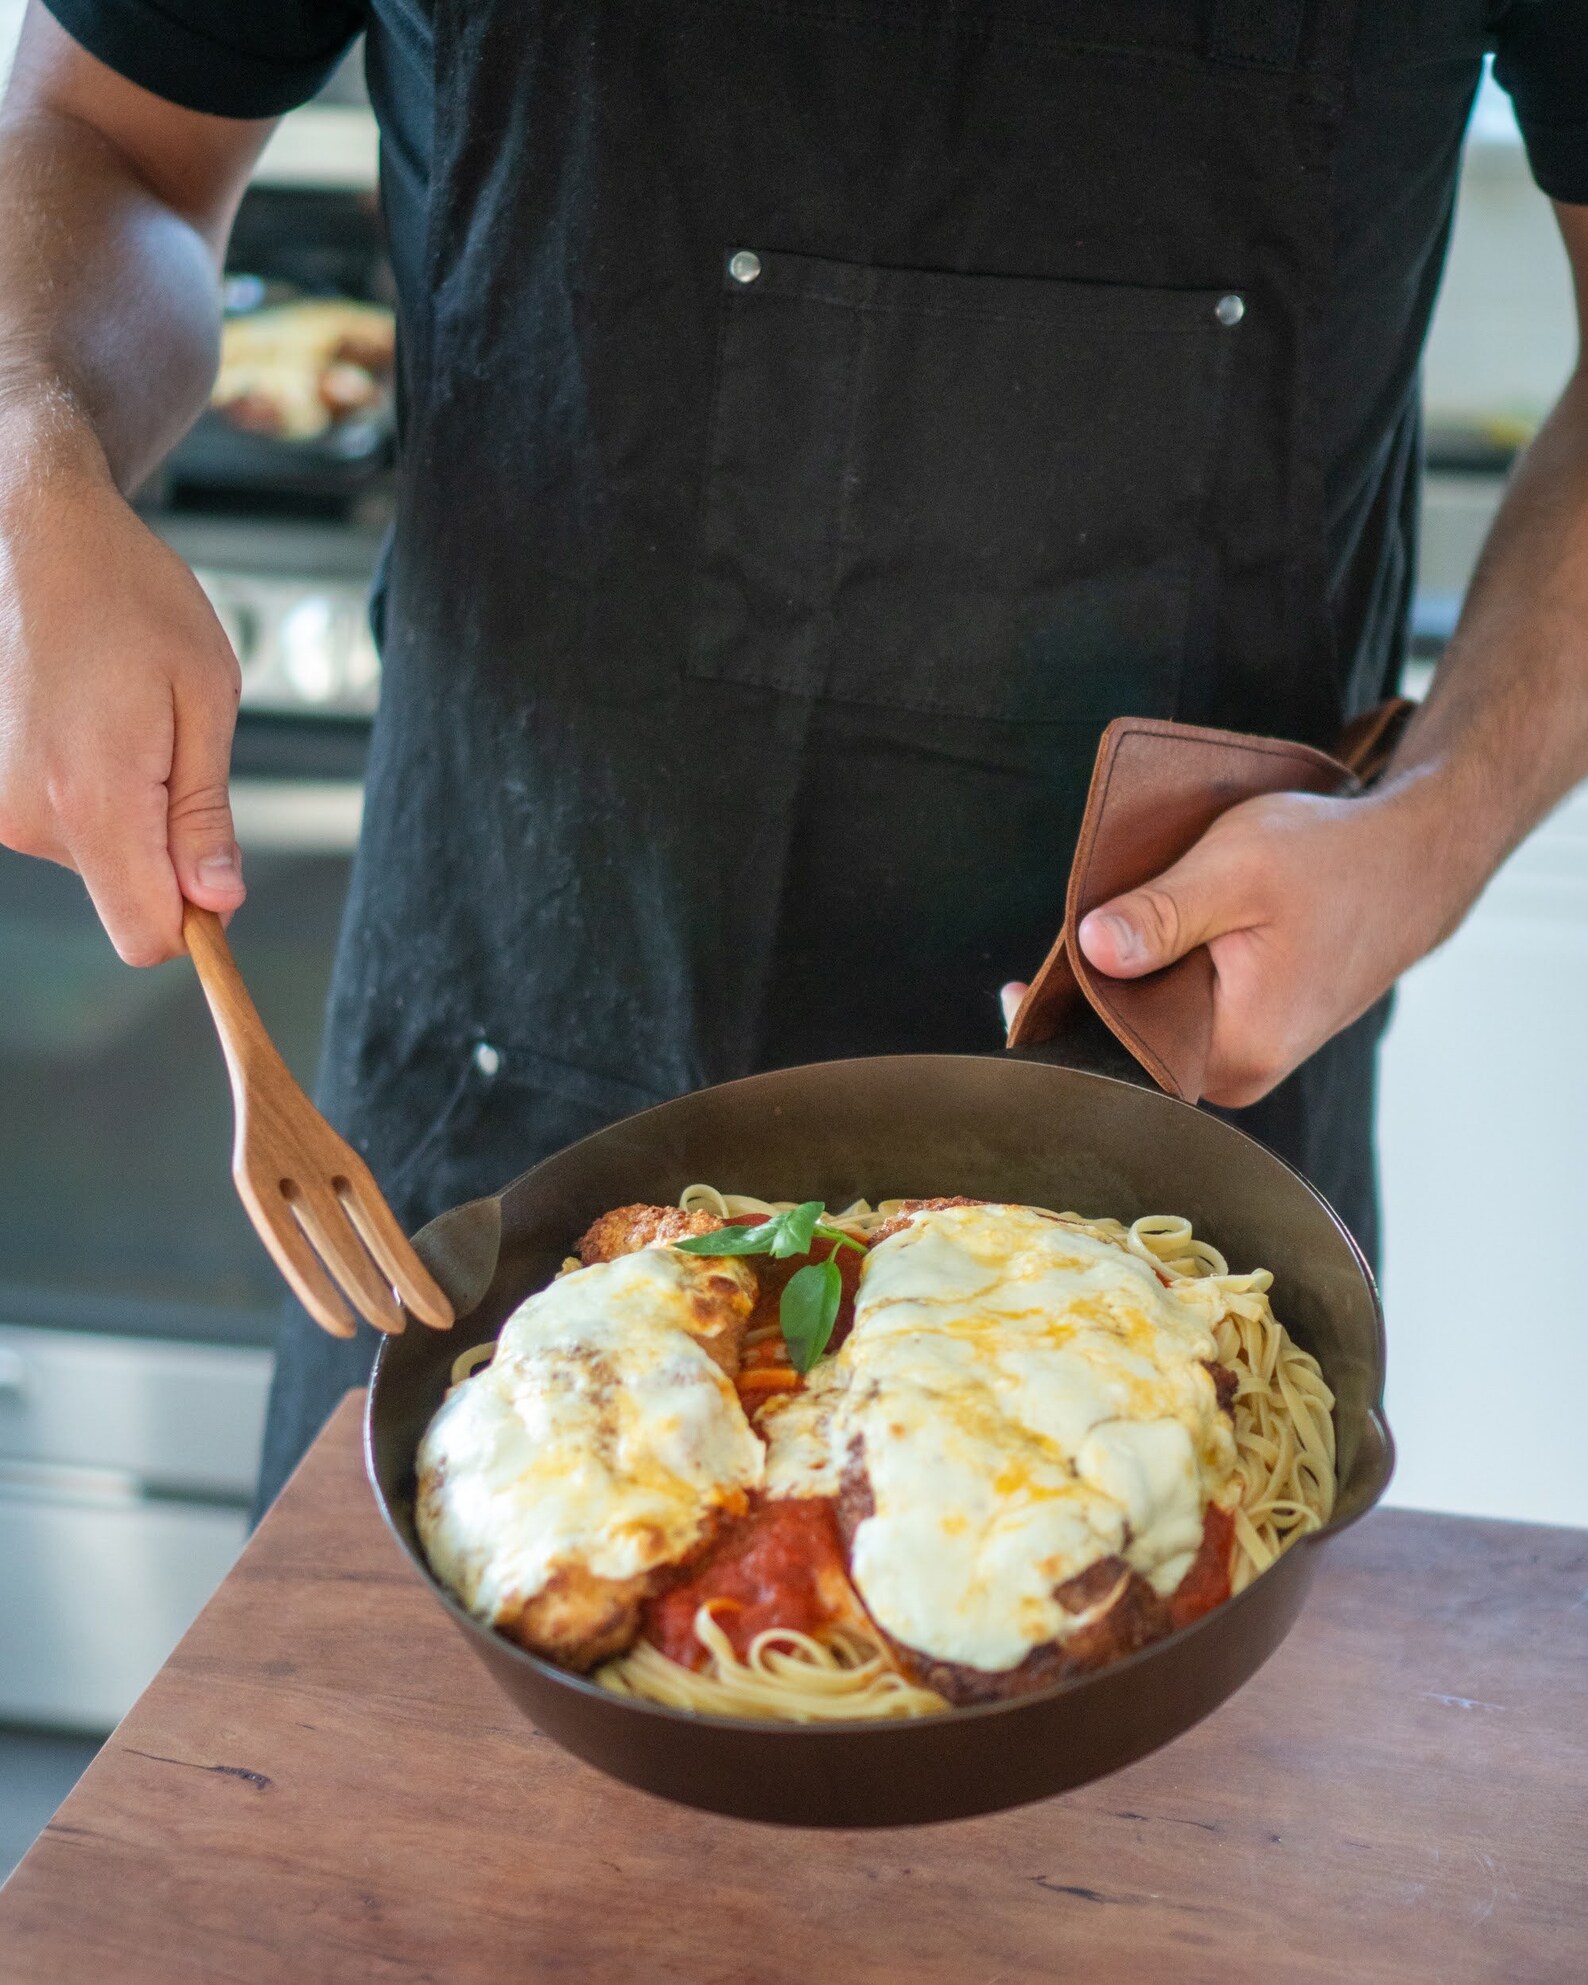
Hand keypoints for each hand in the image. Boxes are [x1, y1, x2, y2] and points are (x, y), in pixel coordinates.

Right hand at [0, 441, 244, 964]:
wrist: (35, 532)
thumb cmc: (130, 597)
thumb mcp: (204, 697)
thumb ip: (207, 812)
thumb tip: (218, 902)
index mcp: (92, 799)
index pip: (146, 935)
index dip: (197, 920)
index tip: (219, 873)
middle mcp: (29, 816)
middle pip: (126, 898)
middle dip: (169, 852)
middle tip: (175, 752)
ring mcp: (0, 805)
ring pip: (99, 860)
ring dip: (132, 810)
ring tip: (129, 720)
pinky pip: (66, 826)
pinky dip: (95, 791)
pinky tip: (94, 721)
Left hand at [1000, 785, 1463, 1107]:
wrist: (1415, 859)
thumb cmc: (1333, 860)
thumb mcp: (1236, 869)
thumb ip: (1162, 914)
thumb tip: (1092, 949)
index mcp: (1233, 1053)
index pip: (1120, 1063)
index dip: (1061, 1028)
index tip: (1015, 992)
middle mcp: (1239, 1071)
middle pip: (1132, 1049)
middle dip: (1086, 1005)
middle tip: (1039, 965)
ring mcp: (1248, 1051)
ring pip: (1156, 1026)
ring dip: (1123, 985)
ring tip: (1093, 942)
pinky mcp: (1253, 1025)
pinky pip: (1182, 1010)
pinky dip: (1157, 976)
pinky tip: (1138, 942)